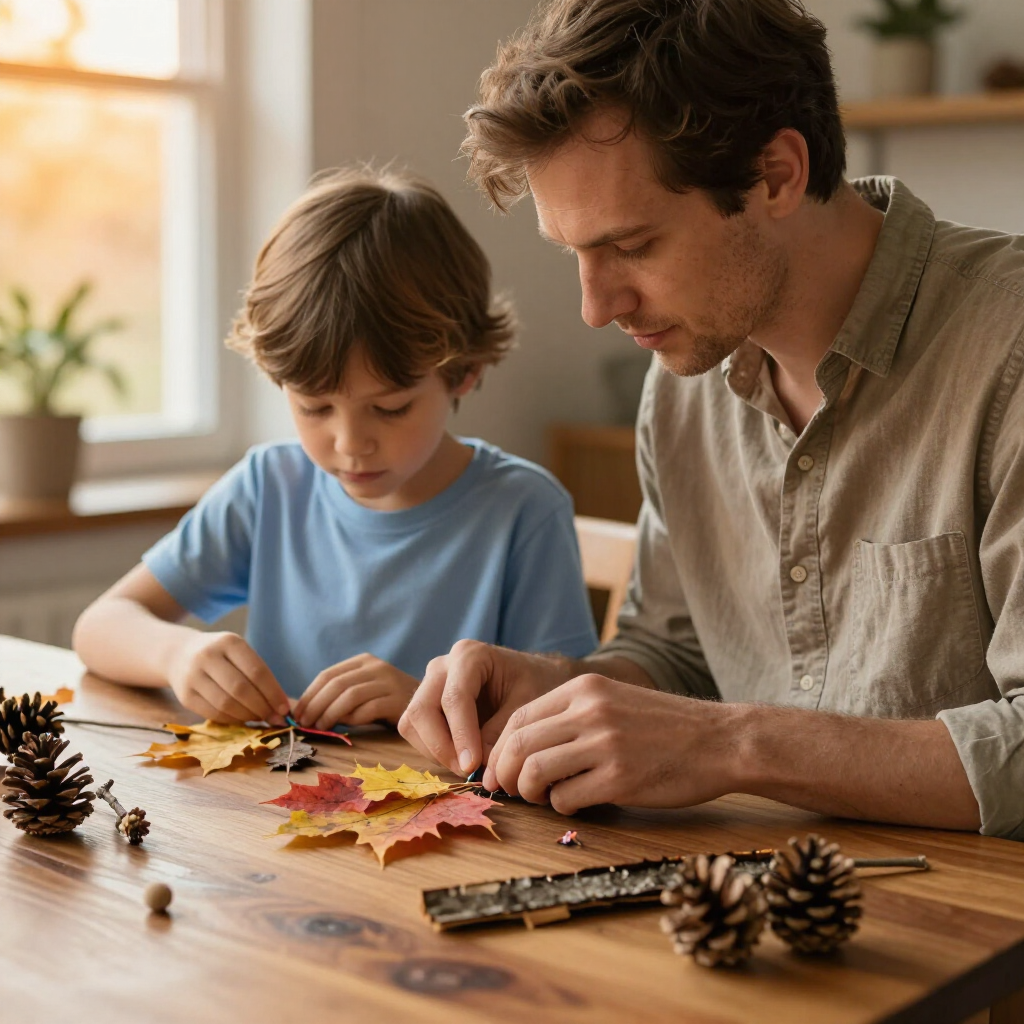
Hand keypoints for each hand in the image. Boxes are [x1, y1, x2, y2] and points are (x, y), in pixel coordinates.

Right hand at [165, 631, 290, 724]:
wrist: (180, 654)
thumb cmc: (221, 656)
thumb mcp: (239, 653)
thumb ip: (259, 675)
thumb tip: (281, 707)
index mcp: (229, 642)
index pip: (257, 671)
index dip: (273, 693)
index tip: (285, 709)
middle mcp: (208, 656)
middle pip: (241, 689)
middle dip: (262, 708)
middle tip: (275, 718)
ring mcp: (193, 676)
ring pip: (226, 704)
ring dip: (248, 716)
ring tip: (259, 718)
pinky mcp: (185, 695)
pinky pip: (213, 713)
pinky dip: (232, 720)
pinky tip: (242, 719)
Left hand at [294, 653, 417, 728]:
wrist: (430, 704)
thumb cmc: (389, 702)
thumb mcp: (364, 691)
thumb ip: (340, 696)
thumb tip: (306, 713)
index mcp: (364, 661)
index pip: (328, 675)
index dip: (309, 695)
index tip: (297, 715)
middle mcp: (376, 667)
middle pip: (336, 684)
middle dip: (315, 705)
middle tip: (305, 724)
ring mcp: (389, 682)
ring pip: (349, 695)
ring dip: (330, 714)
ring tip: (321, 727)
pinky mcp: (398, 700)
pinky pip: (368, 709)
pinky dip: (353, 719)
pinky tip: (347, 727)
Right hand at [398, 640, 573, 776]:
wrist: (531, 676)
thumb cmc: (534, 684)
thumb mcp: (527, 705)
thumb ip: (502, 732)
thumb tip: (480, 768)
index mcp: (470, 655)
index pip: (454, 698)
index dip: (461, 736)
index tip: (473, 767)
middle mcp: (442, 666)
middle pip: (422, 710)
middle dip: (442, 747)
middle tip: (469, 772)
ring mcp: (429, 683)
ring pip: (412, 723)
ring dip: (435, 751)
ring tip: (468, 768)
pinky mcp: (425, 702)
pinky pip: (415, 731)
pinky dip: (433, 750)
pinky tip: (461, 759)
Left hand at [483, 674, 739, 813]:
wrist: (721, 740)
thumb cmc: (666, 727)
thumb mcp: (615, 701)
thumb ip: (573, 717)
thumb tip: (525, 749)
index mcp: (585, 689)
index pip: (519, 717)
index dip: (501, 749)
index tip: (499, 770)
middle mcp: (590, 711)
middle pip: (518, 745)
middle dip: (505, 774)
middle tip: (510, 791)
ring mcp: (604, 744)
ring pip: (534, 772)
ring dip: (531, 792)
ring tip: (546, 797)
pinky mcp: (620, 779)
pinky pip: (566, 798)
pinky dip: (562, 807)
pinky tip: (577, 804)